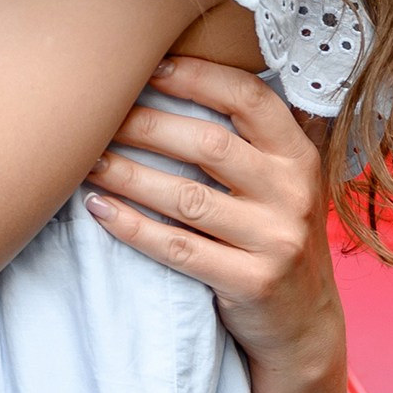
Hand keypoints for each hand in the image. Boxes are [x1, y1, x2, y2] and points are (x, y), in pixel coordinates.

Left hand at [82, 55, 344, 387]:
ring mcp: (276, 240)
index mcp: (299, 156)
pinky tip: (100, 208)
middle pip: (209, 144)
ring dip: (129, 175)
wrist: (304, 324)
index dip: (198, 77)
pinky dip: (133, 227)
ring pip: (187, 197)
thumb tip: (180, 78)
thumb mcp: (283, 185)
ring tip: (87, 161)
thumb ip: (251, 141)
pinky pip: (179, 249)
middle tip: (100, 117)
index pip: (249, 99)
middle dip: (146, 125)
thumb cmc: (276, 239)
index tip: (149, 68)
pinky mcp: (252, 282)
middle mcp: (293, 193)